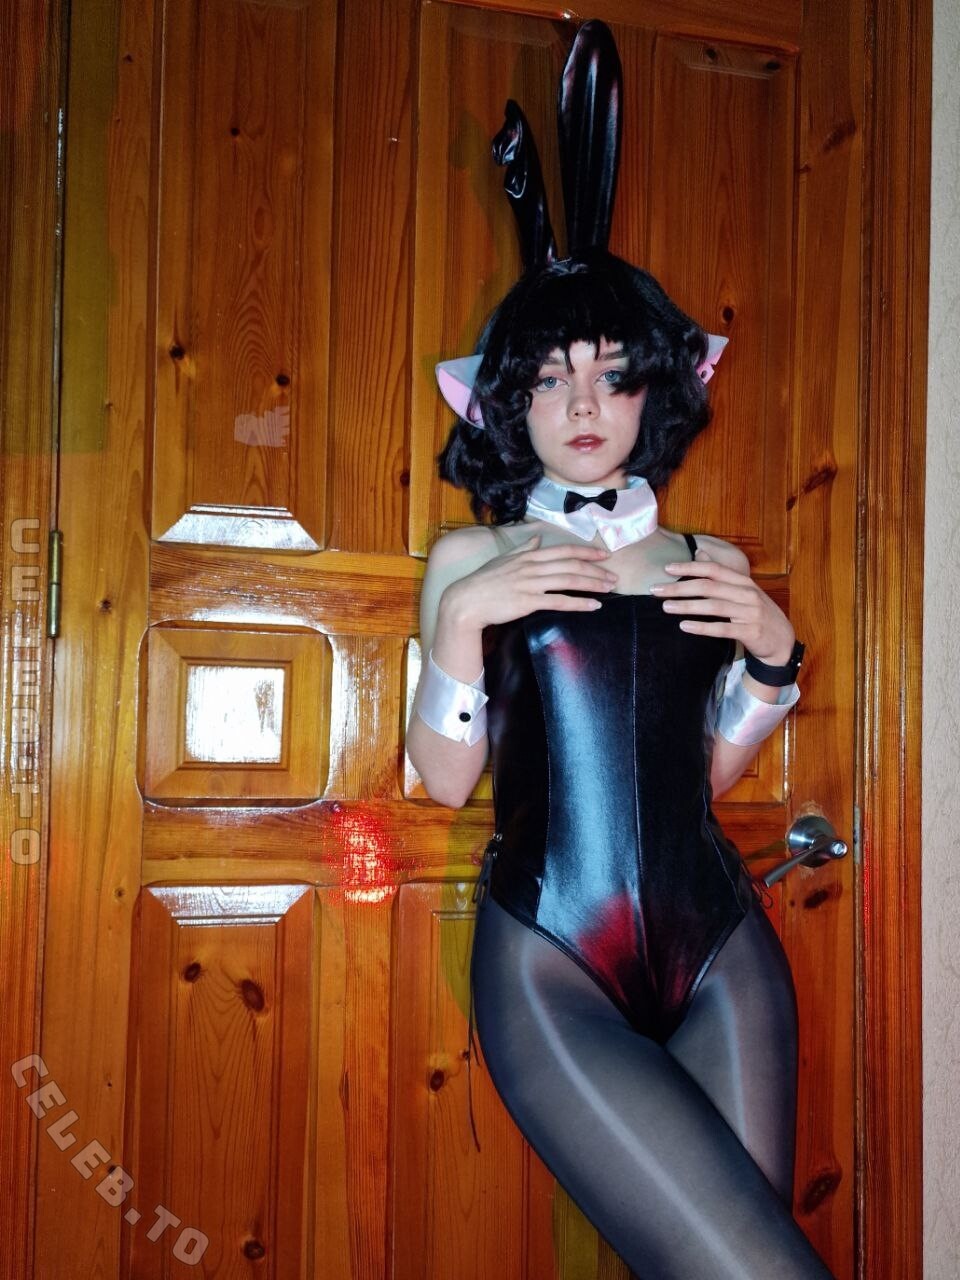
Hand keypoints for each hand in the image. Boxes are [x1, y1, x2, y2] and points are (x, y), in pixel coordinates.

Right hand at [440, 533, 618, 631]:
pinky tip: (593, 605)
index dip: (587, 551)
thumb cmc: (482, 582)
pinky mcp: (528, 602)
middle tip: (614, 575)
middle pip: (571, 565)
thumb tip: (536, 538)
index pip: (564, 550)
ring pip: (569, 581)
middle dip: (596, 569)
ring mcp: (530, 584)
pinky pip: (559, 602)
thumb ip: (522, 549)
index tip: (604, 554)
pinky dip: (579, 603)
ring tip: (609, 588)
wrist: (465, 602)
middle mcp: (532, 566)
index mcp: (528, 556)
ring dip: (593, 584)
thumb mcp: (502, 560)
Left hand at [651, 550, 794, 663]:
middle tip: (656, 590)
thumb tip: (699, 552)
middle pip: (709, 587)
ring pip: (713, 607)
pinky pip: (722, 629)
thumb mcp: (743, 590)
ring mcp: (750, 613)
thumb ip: (721, 573)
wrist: (783, 641)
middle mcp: (747, 594)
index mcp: (744, 582)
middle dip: (680, 587)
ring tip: (666, 607)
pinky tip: (684, 626)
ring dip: (687, 606)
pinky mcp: (750, 632)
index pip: (713, 569)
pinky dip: (702, 627)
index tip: (667, 569)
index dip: (690, 567)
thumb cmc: (757, 613)